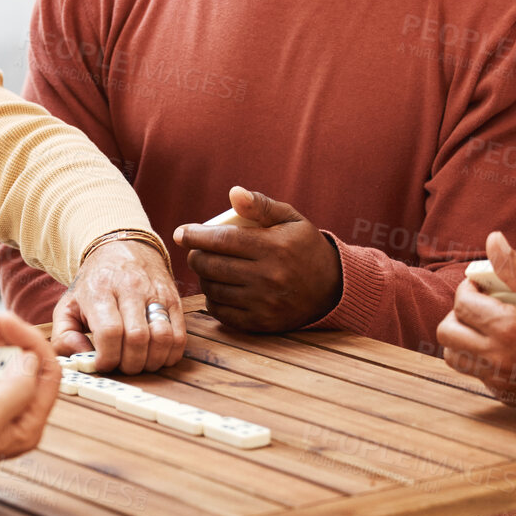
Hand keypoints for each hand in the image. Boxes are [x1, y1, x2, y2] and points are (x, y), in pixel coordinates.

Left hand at [53, 238, 185, 373]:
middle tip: (122, 366)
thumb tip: (81, 358)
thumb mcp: (68, 305)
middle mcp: (130, 289)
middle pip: (137, 338)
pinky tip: (156, 355)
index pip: (109, 332)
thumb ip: (63, 336)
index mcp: (100, 291)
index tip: (103, 364)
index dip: (108, 357)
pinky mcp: (175, 300)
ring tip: (139, 363)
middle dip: (130, 364)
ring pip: (163, 338)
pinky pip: (179, 335)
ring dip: (152, 361)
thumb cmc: (94, 284)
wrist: (122, 249)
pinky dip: (170, 354)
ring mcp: (156, 294)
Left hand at [171, 187, 341, 331]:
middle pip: (212, 266)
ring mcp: (264, 303)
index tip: (182, 233)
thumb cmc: (305, 247)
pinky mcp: (261, 323)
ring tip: (208, 268)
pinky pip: (222, 312)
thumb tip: (233, 192)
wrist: (332, 288)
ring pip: (213, 289)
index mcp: (274, 247)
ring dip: (203, 278)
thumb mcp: (290, 219)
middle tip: (196, 251)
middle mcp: (269, 277)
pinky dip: (213, 300)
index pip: (222, 240)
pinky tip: (217, 289)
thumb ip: (260, 205)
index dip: (196, 235)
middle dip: (196, 256)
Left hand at [438, 233, 515, 442]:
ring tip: (484, 328)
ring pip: (455, 358)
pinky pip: (477, 375)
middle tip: (477, 307)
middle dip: (456, 314)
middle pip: (446, 333)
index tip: (480, 287)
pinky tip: (504, 350)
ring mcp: (499, 380)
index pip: (461, 304)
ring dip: (462, 339)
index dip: (466, 290)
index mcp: (507, 327)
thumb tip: (492, 240)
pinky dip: (481, 360)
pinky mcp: (506, 395)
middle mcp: (497, 357)